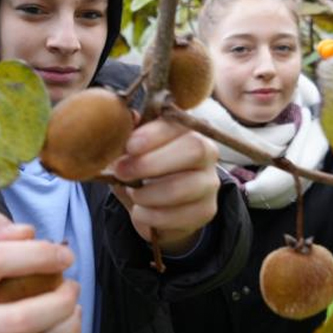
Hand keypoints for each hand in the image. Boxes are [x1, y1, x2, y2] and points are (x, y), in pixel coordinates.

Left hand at [111, 118, 219, 254]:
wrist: (159, 208)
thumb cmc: (144, 172)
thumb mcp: (133, 153)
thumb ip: (131, 136)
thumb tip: (130, 116)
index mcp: (187, 129)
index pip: (179, 124)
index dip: (153, 134)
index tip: (129, 146)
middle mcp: (207, 152)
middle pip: (193, 150)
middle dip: (152, 162)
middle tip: (122, 172)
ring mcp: (210, 182)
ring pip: (185, 186)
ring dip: (149, 193)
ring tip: (133, 194)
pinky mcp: (207, 210)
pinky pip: (181, 214)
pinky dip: (153, 216)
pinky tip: (140, 212)